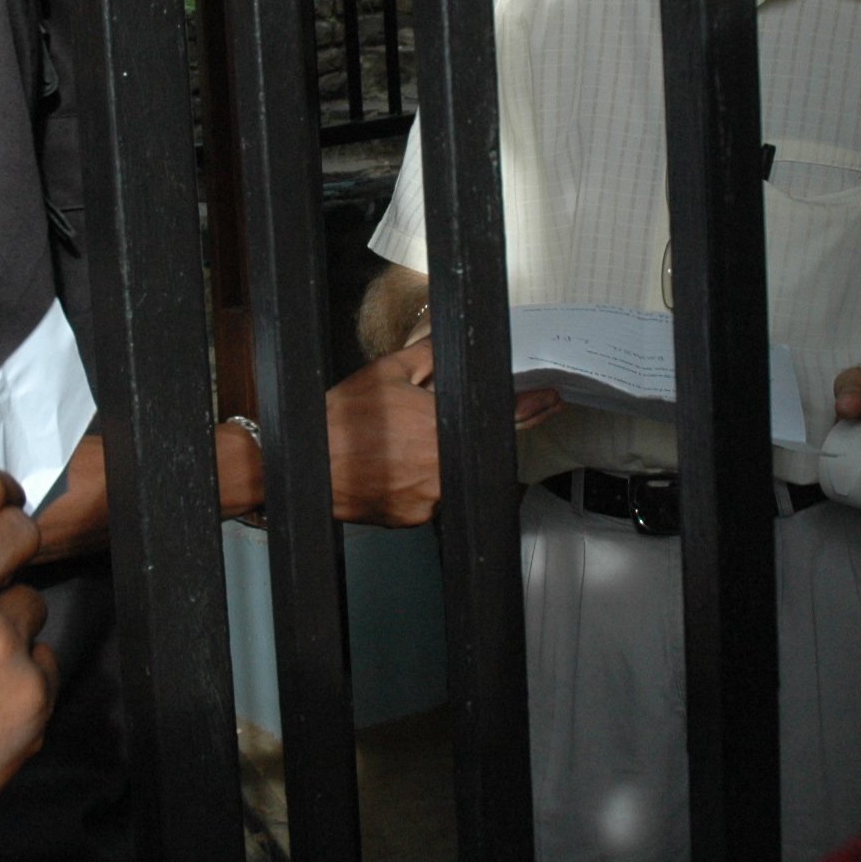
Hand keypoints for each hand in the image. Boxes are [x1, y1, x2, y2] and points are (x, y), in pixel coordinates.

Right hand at [323, 344, 560, 526]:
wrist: (310, 467)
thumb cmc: (342, 423)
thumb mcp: (386, 374)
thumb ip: (428, 357)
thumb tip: (448, 343)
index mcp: (442, 428)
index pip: (503, 417)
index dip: (531, 409)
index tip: (550, 402)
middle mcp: (443, 467)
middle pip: (470, 448)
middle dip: (450, 435)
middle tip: (418, 429)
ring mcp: (432, 497)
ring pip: (448, 474)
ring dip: (431, 461)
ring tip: (391, 449)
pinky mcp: (416, 518)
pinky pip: (429, 498)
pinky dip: (416, 483)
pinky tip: (390, 470)